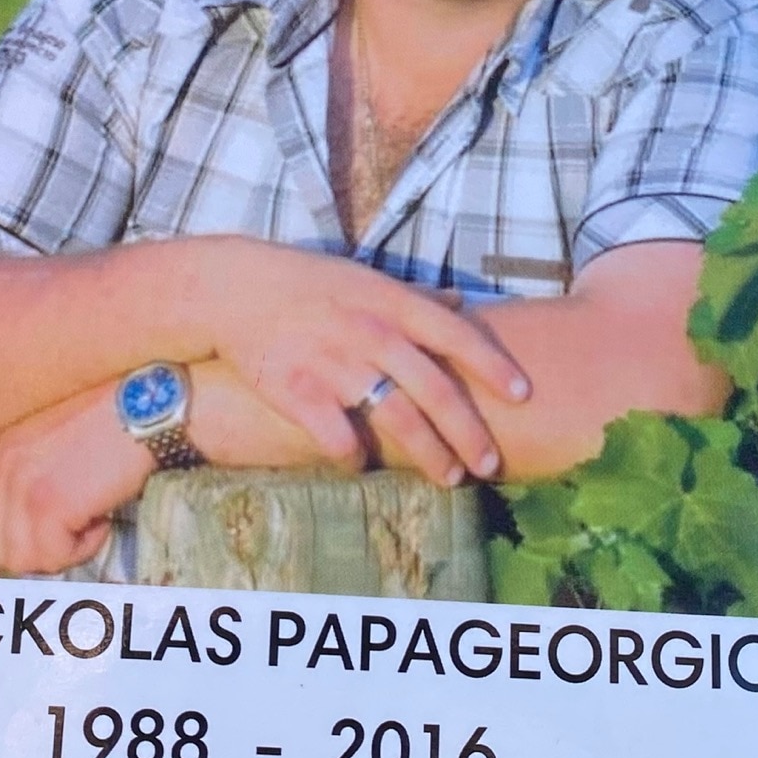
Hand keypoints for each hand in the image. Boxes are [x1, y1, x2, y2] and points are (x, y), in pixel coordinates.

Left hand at [0, 385, 153, 577]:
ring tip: (93, 520)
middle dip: (38, 554)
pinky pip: (55, 557)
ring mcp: (24, 487)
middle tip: (77, 532)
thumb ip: (34, 480)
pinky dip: (84, 548)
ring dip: (64, 552)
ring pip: (26, 559)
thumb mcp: (59, 444)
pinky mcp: (48, 505)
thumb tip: (32, 535)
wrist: (146, 410)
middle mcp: (7, 468)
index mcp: (6, 451)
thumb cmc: (118, 426)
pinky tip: (103, 520)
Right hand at [172, 236, 527, 484]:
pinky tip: (363, 467)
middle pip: (435, 391)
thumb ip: (416, 297)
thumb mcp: (367, 279)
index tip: (523, 395)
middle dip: (469, 433)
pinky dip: (355, 458)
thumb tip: (462, 304)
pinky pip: (338, 437)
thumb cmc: (308, 285)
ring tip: (449, 477)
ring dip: (429, 455)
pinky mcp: (298, 391)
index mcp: (391, 303)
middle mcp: (370, 333)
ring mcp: (335, 364)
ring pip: (397, 420)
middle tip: (491, 464)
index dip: (494, 366)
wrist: (234, 290)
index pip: (457, 336)